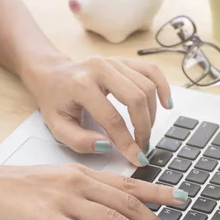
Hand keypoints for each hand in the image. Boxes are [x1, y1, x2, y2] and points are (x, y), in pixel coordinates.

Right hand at [0, 164, 187, 219]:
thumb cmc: (13, 187)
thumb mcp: (53, 181)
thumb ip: (80, 190)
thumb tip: (105, 205)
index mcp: (80, 173)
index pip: (128, 183)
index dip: (158, 192)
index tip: (182, 199)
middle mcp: (77, 182)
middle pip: (127, 203)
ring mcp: (62, 199)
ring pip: (111, 218)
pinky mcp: (46, 217)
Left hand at [21, 55, 172, 165]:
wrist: (52, 76)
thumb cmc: (56, 102)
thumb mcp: (58, 127)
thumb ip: (80, 141)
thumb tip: (107, 147)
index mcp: (81, 84)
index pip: (112, 118)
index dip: (127, 142)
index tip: (137, 158)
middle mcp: (100, 68)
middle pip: (136, 98)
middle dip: (144, 128)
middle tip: (143, 147)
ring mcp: (114, 61)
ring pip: (147, 87)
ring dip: (152, 114)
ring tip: (145, 133)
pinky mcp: (124, 61)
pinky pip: (152, 71)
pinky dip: (163, 87)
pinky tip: (166, 105)